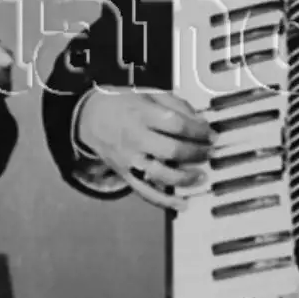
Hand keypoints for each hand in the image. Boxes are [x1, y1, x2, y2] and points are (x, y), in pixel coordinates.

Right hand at [76, 89, 211, 210]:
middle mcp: (136, 137)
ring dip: (187, 177)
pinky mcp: (126, 174)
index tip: (210, 133)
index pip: (177, 124)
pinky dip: (165, 201)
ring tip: (201, 174)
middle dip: (198, 152)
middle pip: (173, 150)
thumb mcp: (148, 93)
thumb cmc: (120, 104)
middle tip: (209, 151)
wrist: (88, 118)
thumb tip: (199, 120)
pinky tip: (182, 204)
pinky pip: (146, 192)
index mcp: (142, 114)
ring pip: (163, 174)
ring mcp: (130, 159)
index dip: (198, 130)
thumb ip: (175, 104)